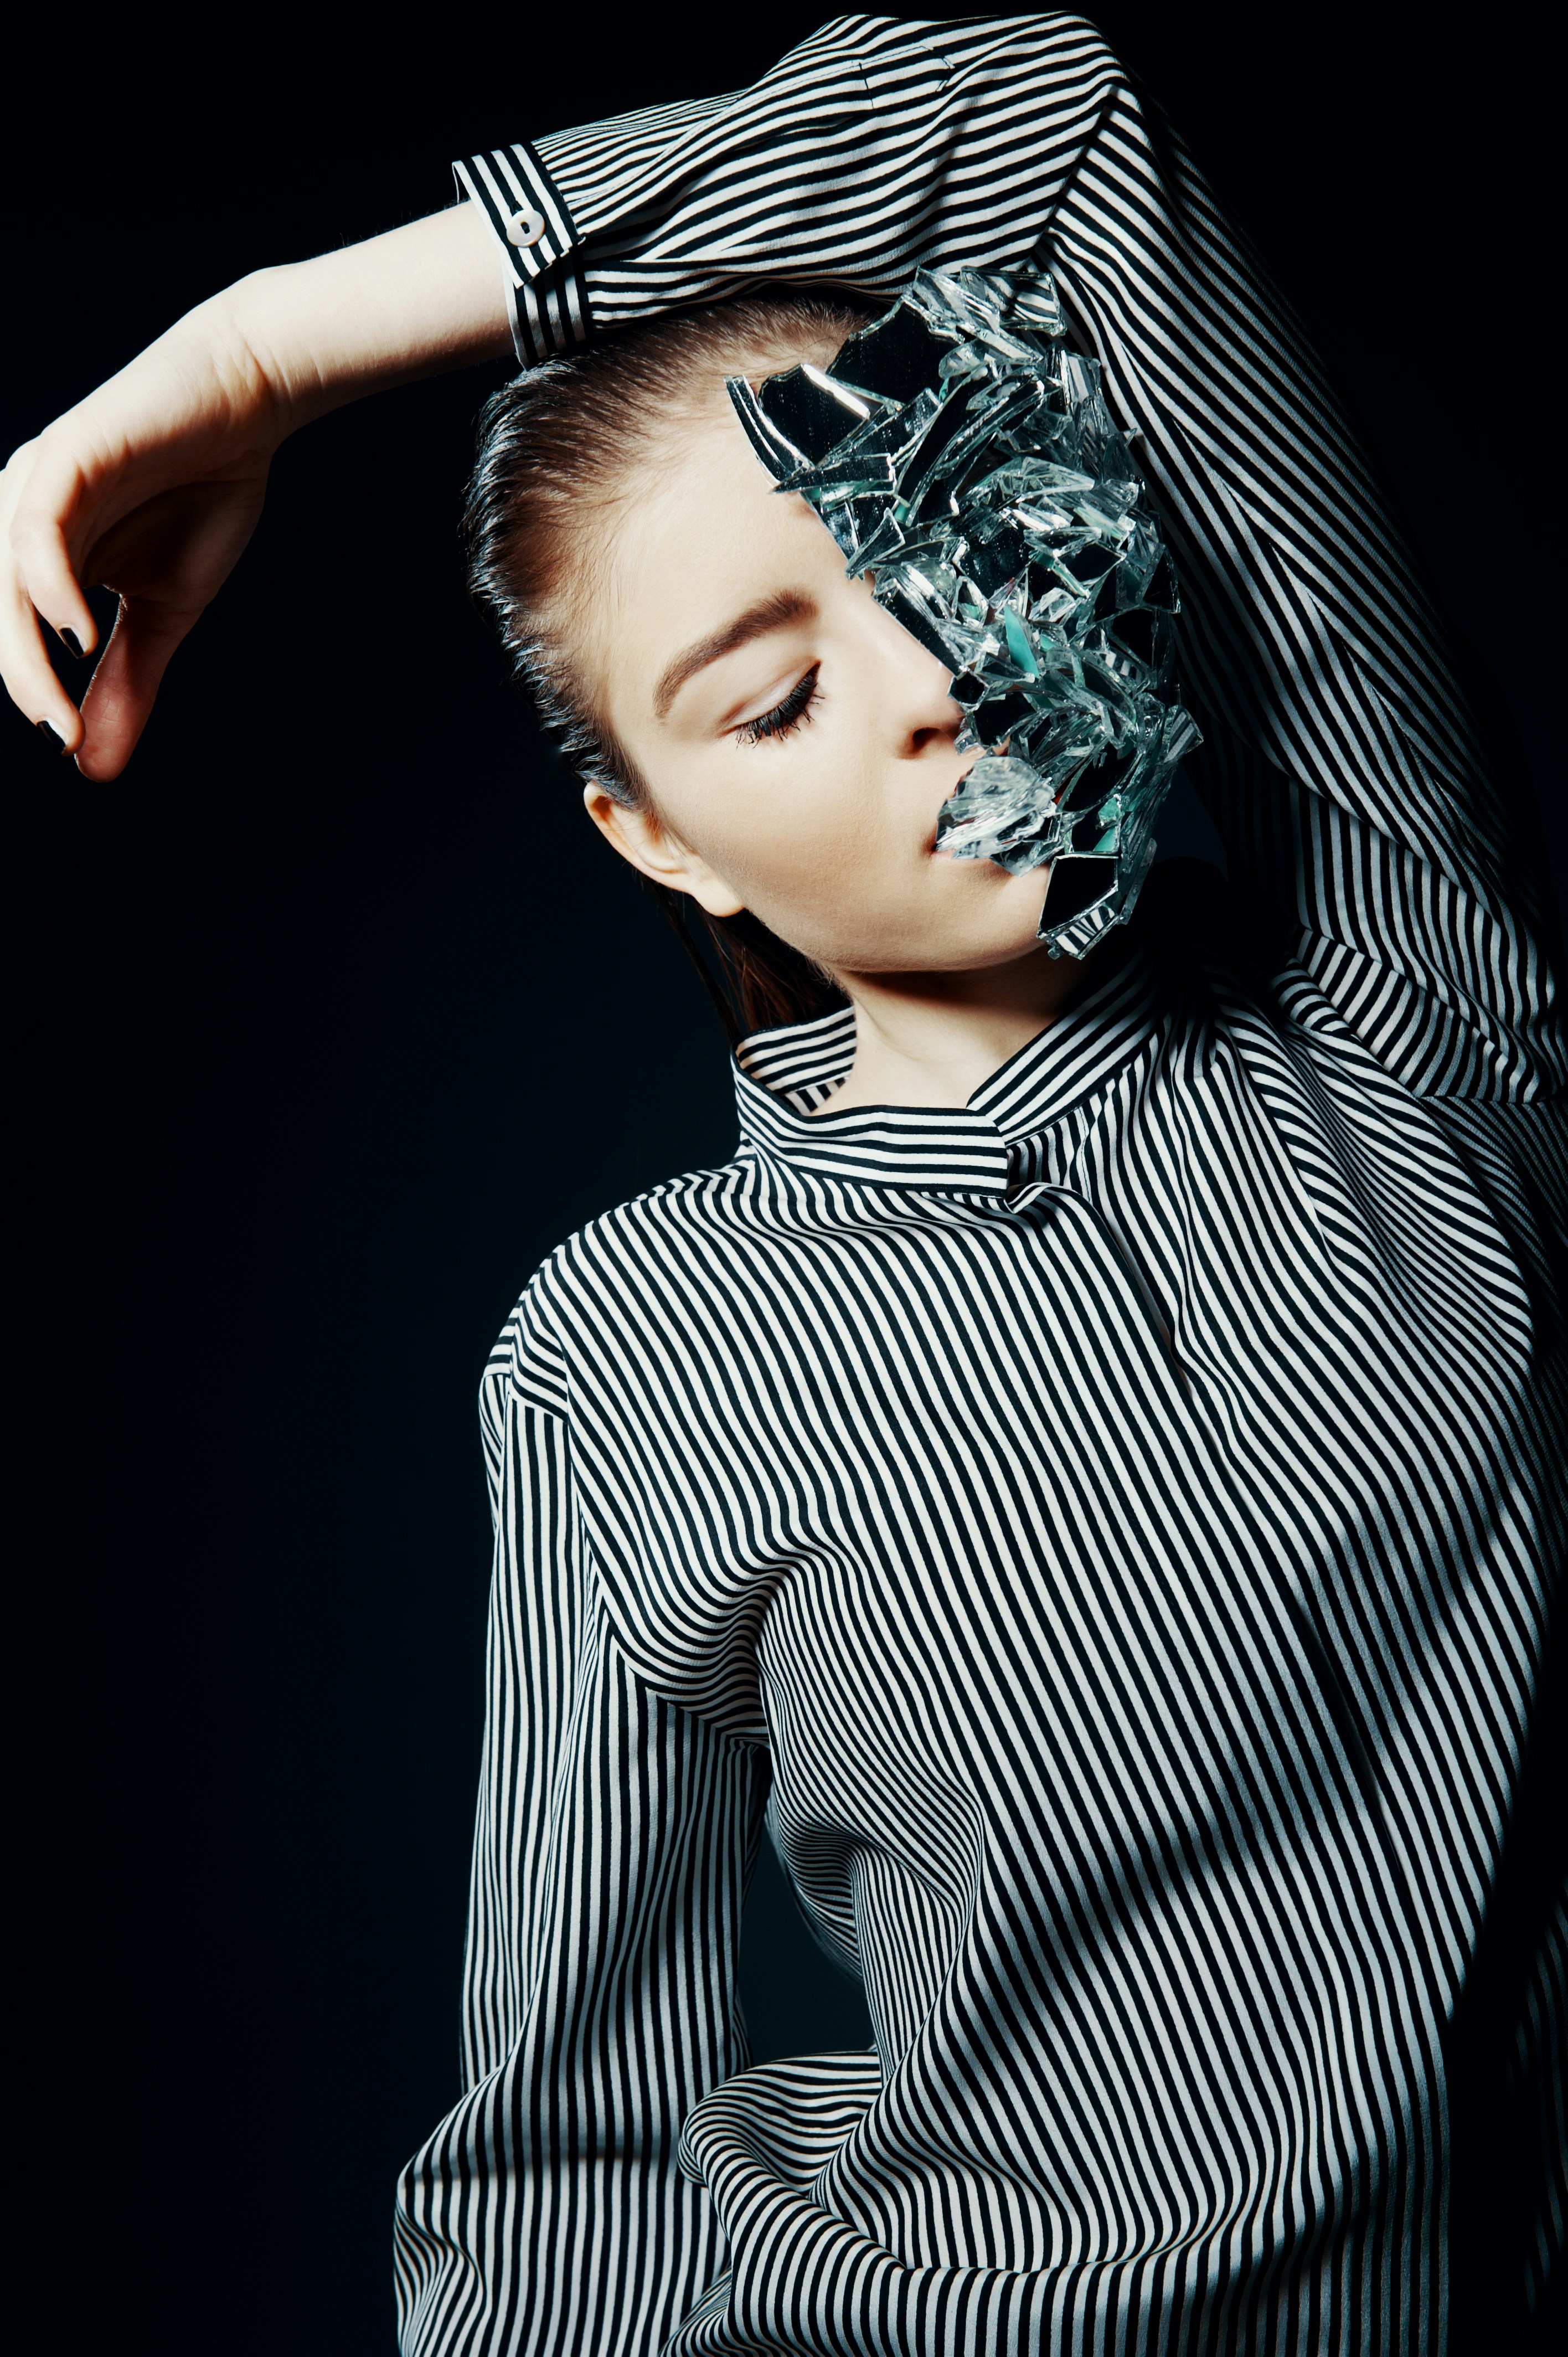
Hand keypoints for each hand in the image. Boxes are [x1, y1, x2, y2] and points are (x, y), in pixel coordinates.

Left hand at [2, 305, 285, 777]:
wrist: (247, 404)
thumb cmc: (202, 494)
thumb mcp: (165, 609)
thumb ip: (127, 682)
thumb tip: (93, 767)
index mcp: (37, 554)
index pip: (8, 635)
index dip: (30, 690)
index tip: (72, 743)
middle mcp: (21, 519)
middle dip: (20, 682)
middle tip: (65, 737)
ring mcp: (37, 485)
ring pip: (2, 582)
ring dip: (23, 657)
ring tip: (61, 715)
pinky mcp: (65, 457)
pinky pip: (36, 531)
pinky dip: (48, 589)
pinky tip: (77, 637)